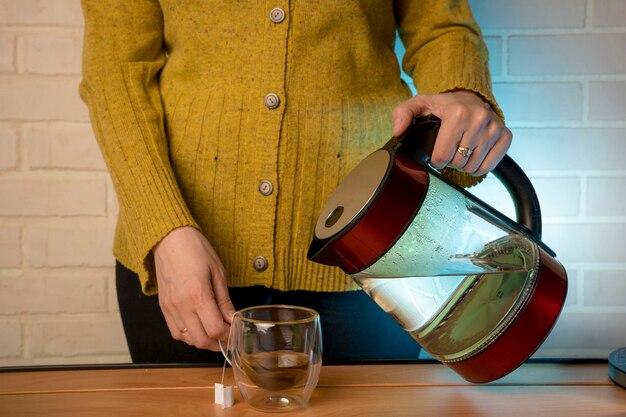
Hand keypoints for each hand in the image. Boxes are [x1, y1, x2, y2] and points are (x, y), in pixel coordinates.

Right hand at [152, 226, 235, 350]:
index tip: (235, 330)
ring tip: (214, 331)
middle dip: (217, 343)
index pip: (215, 330)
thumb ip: (224, 301)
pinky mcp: (163, 308)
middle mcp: (181, 305)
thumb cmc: (195, 250)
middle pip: (201, 341)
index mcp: (197, 294)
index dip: (228, 335)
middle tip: (228, 335)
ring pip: (187, 340)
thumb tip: (233, 319)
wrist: (169, 239)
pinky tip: (199, 326)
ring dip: (203, 340)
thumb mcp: (218, 272)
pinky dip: (189, 336)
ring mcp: (170, 308)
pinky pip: (175, 332)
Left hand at [392, 90, 511, 175]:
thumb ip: (403, 114)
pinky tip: (473, 155)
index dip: (436, 159)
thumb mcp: (420, 104)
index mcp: (458, 113)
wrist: (471, 98)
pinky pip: (488, 167)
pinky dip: (478, 167)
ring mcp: (494, 129)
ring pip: (473, 167)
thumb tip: (398, 131)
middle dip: (450, 161)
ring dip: (463, 164)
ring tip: (460, 150)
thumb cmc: (444, 105)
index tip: (437, 151)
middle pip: (458, 163)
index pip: (442, 156)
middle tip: (450, 148)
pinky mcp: (505, 137)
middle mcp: (479, 119)